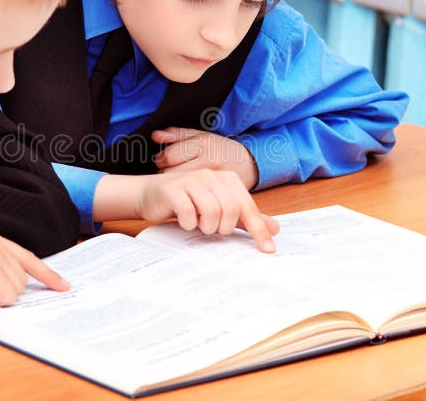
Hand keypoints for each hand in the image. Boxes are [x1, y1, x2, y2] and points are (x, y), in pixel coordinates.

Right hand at [93, 171, 279, 252]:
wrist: (150, 195)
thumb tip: (275, 228)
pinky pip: (188, 212)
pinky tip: (184, 221)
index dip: (258, 229)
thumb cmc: (187, 202)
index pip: (248, 206)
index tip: (267, 250)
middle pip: (231, 209)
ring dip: (205, 226)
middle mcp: (211, 175)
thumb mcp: (220, 210)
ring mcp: (191, 179)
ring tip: (198, 224)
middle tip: (212, 229)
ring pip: (211, 211)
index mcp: (226, 178)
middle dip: (223, 227)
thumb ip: (246, 218)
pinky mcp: (172, 188)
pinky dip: (188, 223)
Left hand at [152, 128, 258, 188]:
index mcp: (203, 144)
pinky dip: (188, 198)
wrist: (248, 164)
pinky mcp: (218, 194)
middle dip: (168, 175)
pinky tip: (190, 193)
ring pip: (182, 189)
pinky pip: (194, 200)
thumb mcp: (200, 136)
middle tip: (173, 174)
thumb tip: (155, 136)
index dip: (162, 160)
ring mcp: (215, 180)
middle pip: (173, 174)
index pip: (169, 156)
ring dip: (177, 188)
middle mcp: (209, 161)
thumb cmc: (220, 148)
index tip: (164, 161)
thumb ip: (176, 135)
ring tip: (181, 183)